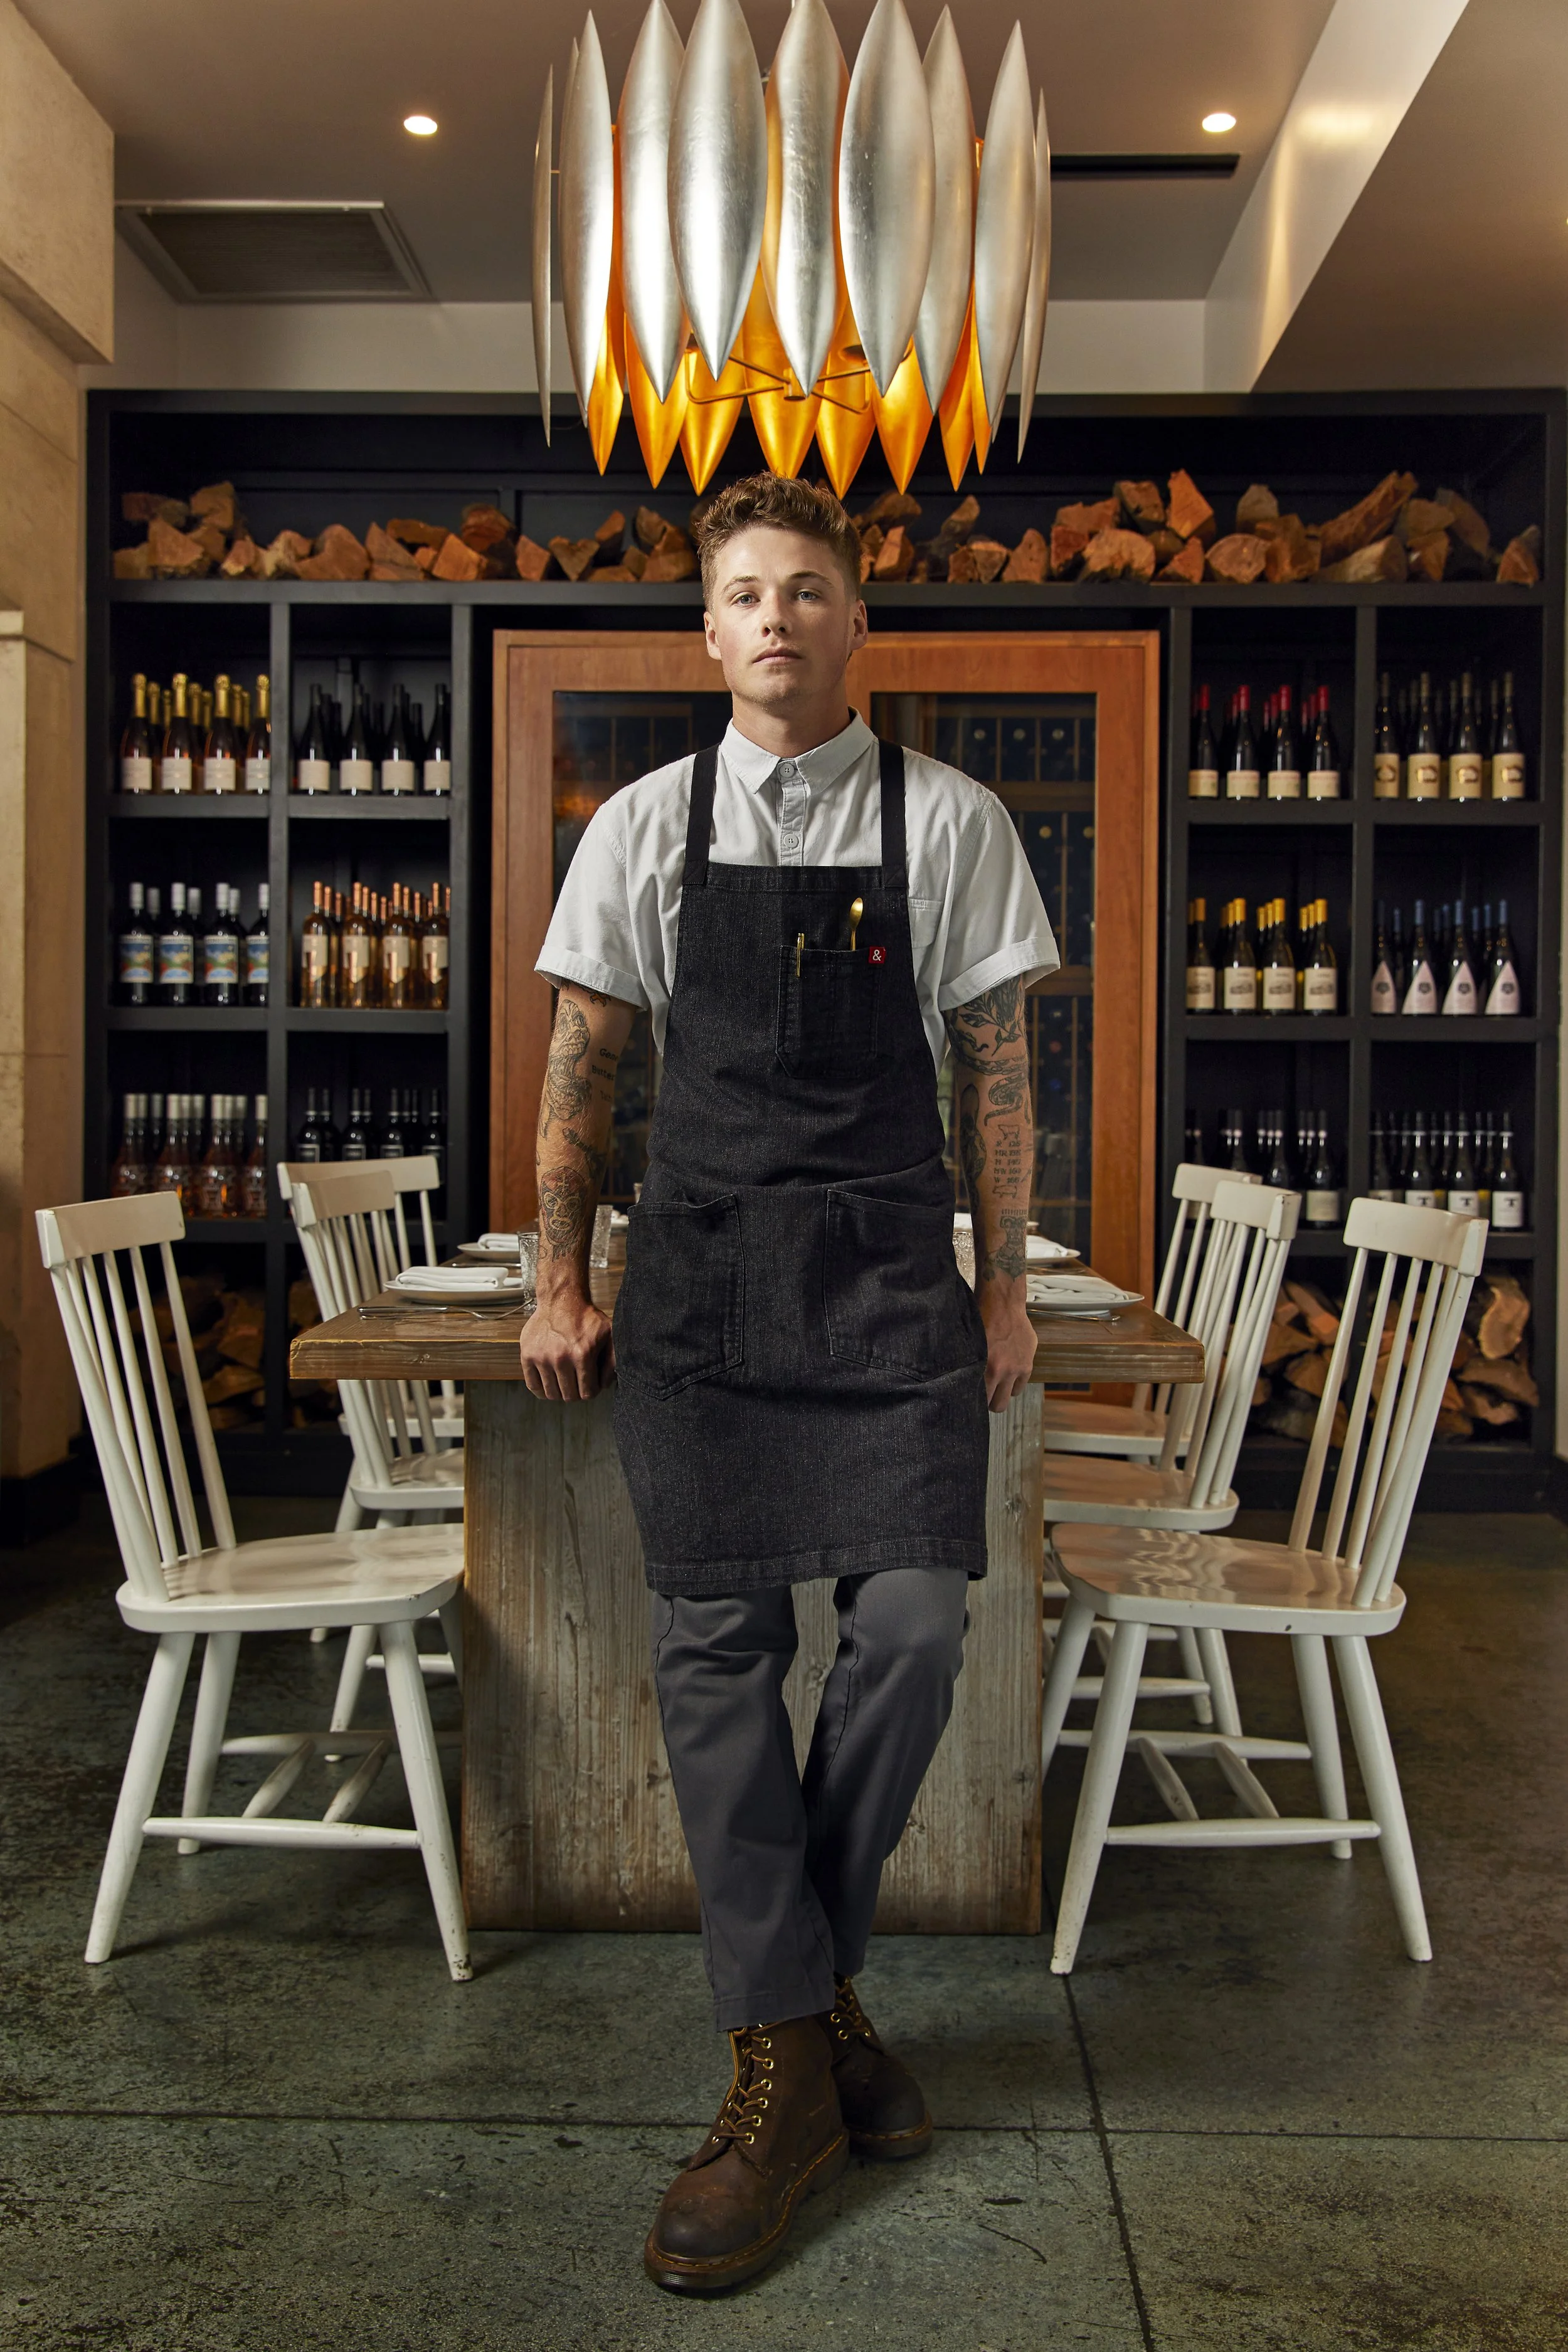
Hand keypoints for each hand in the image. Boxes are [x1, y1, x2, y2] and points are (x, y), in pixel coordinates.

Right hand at [519, 1286, 615, 1401]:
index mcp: (582, 1355)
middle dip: (577, 1393)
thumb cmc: (586, 1318)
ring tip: (565, 1382)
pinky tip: (550, 1384)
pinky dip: (542, 1390)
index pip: (587, 1393)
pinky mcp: (527, 1355)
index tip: (590, 1385)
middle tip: (578, 1384)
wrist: (561, 1300)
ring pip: (552, 1394)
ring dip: (560, 1392)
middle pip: (570, 1396)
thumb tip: (605, 1386)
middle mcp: (561, 1358)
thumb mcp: (609, 1335)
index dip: (591, 1391)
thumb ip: (612, 1361)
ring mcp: (542, 1357)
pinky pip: (533, 1386)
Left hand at [978, 1284, 1035, 1412]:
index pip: (981, 1401)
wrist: (1002, 1302)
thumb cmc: (979, 1320)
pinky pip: (1022, 1383)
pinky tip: (1007, 1372)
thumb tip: (960, 1382)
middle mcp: (1003, 1372)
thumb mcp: (968, 1344)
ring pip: (1011, 1396)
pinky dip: (1015, 1382)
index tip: (971, 1401)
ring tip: (996, 1383)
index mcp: (985, 1370)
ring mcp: (1018, 1368)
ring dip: (1003, 1392)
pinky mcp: (1029, 1361)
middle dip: (990, 1403)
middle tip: (984, 1395)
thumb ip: (969, 1366)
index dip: (975, 1404)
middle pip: (998, 1405)